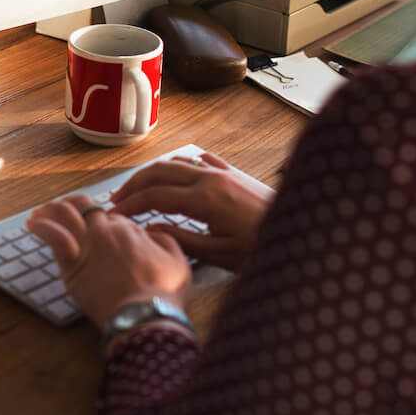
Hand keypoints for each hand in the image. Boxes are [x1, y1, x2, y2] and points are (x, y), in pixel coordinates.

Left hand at [26, 194, 190, 330]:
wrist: (144, 316)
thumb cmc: (163, 292)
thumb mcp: (178, 260)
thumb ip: (165, 239)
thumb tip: (152, 231)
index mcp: (129, 228)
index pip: (108, 216)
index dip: (103, 219)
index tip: (97, 225)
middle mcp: (105, 230)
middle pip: (84, 208)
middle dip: (72, 205)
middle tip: (63, 209)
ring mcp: (87, 245)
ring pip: (64, 216)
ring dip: (51, 210)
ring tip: (40, 212)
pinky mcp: (72, 265)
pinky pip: (53, 236)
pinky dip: (42, 226)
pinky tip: (32, 224)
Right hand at [110, 153, 272, 272]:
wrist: (301, 230)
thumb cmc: (261, 247)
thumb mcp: (220, 254)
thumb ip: (182, 240)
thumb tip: (151, 230)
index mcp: (204, 198)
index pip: (155, 196)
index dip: (131, 204)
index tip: (114, 214)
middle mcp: (211, 178)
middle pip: (160, 171)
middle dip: (135, 183)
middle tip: (117, 199)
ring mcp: (223, 172)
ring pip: (178, 162)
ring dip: (154, 172)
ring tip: (139, 187)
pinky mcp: (234, 174)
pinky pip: (200, 160)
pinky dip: (181, 164)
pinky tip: (177, 171)